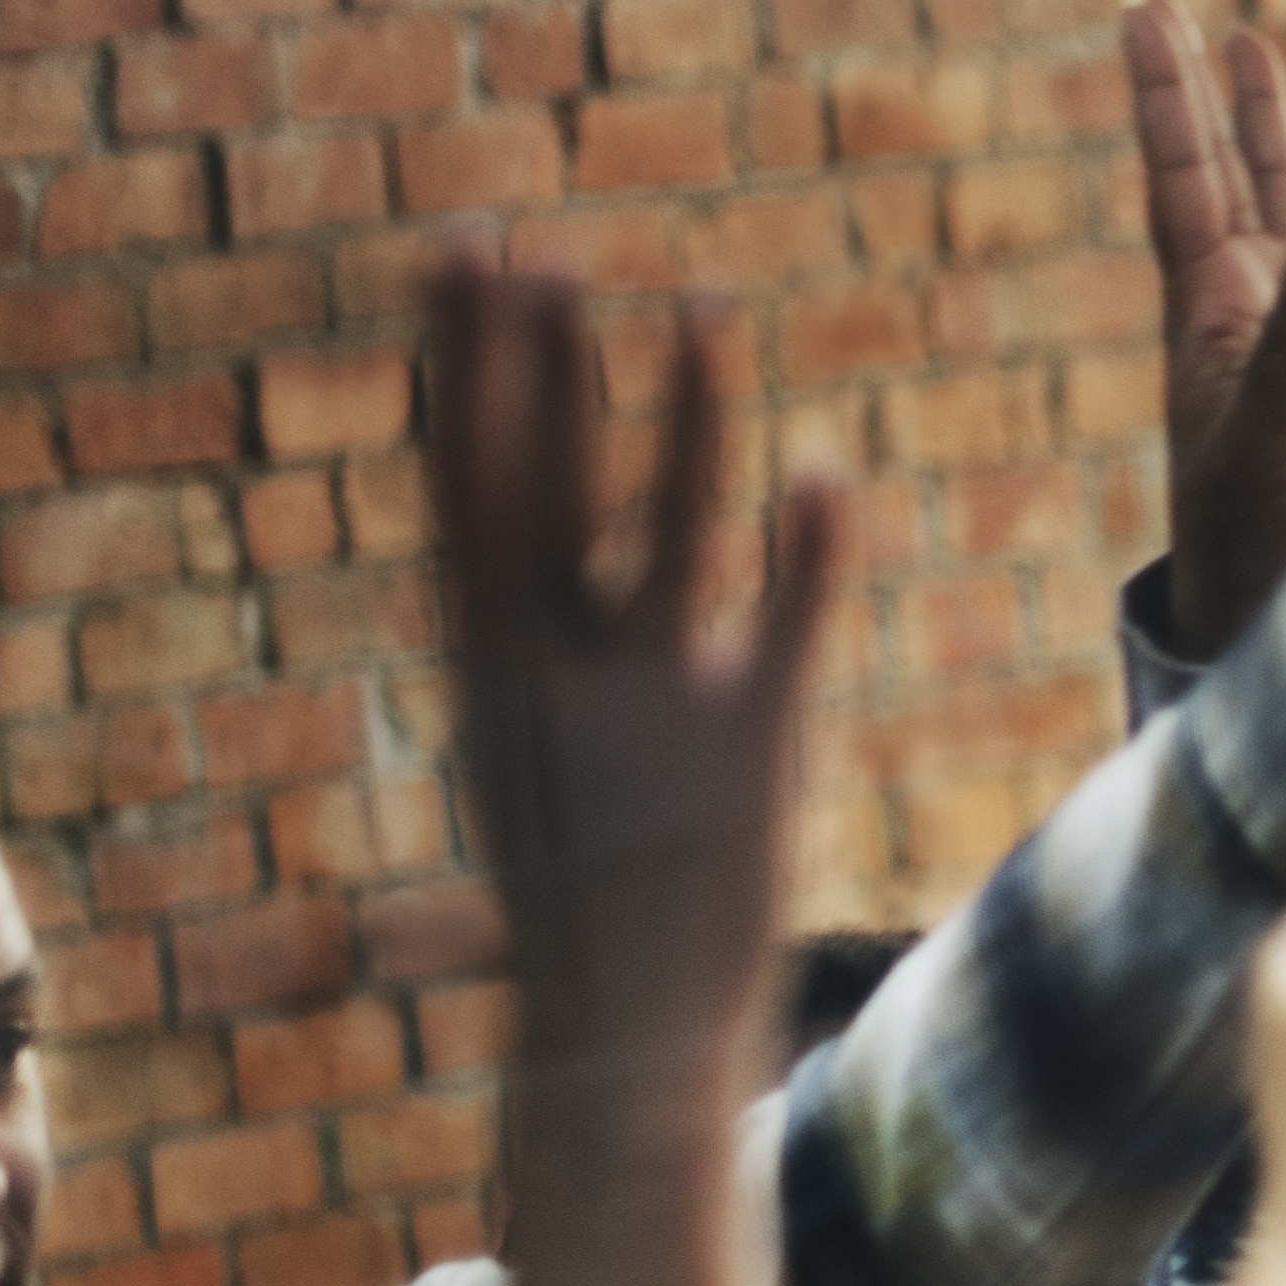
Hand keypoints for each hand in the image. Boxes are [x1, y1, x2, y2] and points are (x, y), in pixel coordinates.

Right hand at [420, 252, 839, 1147]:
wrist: (621, 1039)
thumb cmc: (572, 880)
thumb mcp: (522, 736)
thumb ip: (529, 623)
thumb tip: (517, 503)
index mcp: (484, 667)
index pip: (463, 483)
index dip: (466, 363)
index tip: (465, 250)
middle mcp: (554, 678)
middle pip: (539, 495)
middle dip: (536, 371)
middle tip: (537, 245)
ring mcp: (650, 716)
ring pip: (665, 541)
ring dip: (681, 426)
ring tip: (699, 311)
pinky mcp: (750, 757)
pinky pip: (782, 635)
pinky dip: (802, 556)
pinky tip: (821, 469)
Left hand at [1124, 0, 1285, 664]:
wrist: (1277, 602)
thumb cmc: (1256, 530)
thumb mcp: (1270, 436)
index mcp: (1212, 307)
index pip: (1182, 175)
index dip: (1166, 93)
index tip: (1146, 8)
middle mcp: (1244, 302)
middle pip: (1222, 168)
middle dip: (1206, 88)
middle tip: (1179, 5)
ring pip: (1283, 199)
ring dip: (1273, 127)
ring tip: (1262, 44)